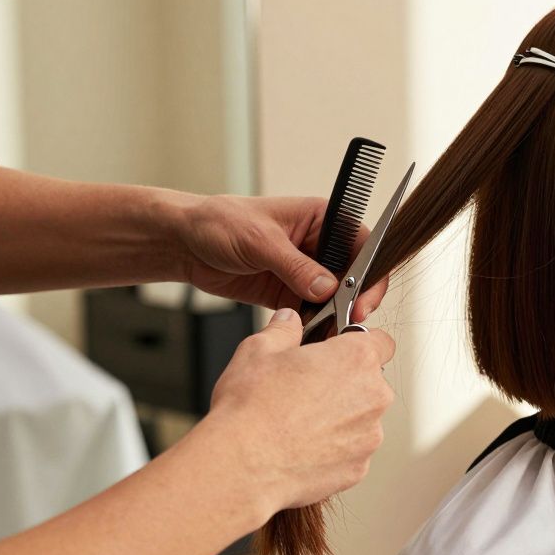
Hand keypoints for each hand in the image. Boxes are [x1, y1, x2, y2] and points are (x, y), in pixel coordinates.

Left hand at [175, 194, 387, 315]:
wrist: (185, 244)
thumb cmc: (220, 222)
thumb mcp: (260, 241)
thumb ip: (296, 266)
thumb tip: (328, 288)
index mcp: (321, 220)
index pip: (361, 244)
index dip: (369, 273)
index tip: (363, 299)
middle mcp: (319, 246)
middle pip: (353, 276)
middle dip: (354, 300)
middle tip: (348, 321)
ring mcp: (306, 271)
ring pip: (335, 298)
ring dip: (334, 315)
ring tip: (330, 332)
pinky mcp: (290, 293)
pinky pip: (312, 312)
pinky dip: (314, 325)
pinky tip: (312, 335)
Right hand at [199, 308, 396, 516]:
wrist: (242, 465)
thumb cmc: (251, 409)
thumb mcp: (259, 349)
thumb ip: (284, 329)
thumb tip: (289, 321)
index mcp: (356, 359)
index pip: (381, 342)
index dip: (360, 344)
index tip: (341, 351)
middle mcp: (373, 396)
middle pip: (371, 383)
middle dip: (345, 384)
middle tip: (308, 389)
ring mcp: (369, 435)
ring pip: (361, 419)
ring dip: (340, 418)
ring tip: (299, 423)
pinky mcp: (359, 468)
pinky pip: (351, 452)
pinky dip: (333, 450)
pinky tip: (301, 448)